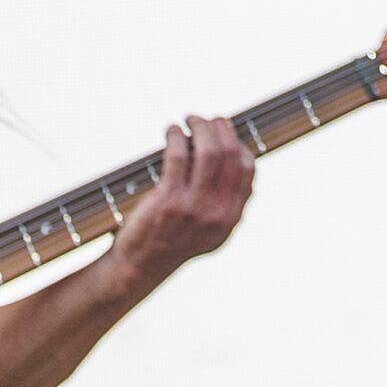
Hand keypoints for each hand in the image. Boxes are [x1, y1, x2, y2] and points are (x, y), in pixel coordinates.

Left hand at [110, 118, 254, 289]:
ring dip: (200, 127)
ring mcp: (193, 206)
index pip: (247, 169)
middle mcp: (217, 211)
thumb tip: (240, 164)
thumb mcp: (211, 231)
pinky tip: (171, 131)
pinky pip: (178, 157)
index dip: (237, 144)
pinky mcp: (168, 200)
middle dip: (221, 128)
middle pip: (230, 155)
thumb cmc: (171, 242)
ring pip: (209, 151)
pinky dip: (175, 137)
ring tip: (190, 119)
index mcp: (231, 217)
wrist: (139, 267)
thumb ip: (227, 203)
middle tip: (208, 119)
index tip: (224, 134)